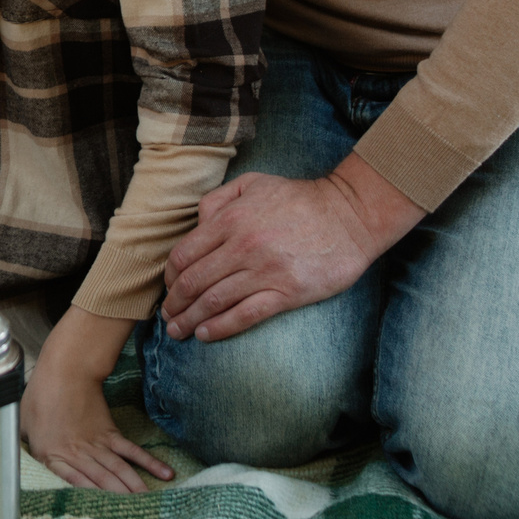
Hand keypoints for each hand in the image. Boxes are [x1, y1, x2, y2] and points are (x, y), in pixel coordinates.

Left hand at [20, 307, 171, 492]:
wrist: (64, 370)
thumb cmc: (39, 396)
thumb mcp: (22, 425)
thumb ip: (25, 449)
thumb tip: (15, 462)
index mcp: (52, 455)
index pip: (70, 484)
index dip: (86, 502)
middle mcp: (77, 453)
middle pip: (100, 483)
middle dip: (117, 504)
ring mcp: (97, 444)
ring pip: (118, 471)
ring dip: (134, 490)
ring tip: (149, 507)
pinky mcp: (110, 433)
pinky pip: (132, 451)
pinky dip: (149, 463)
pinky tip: (165, 475)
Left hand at [159, 153, 425, 342]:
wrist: (350, 215)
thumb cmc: (299, 199)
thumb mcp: (253, 184)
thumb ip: (218, 200)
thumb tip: (196, 224)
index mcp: (230, 220)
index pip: (184, 255)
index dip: (170, 277)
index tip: (169, 289)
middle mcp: (242, 247)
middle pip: (194, 282)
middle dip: (175, 304)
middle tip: (168, 318)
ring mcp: (264, 271)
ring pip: (214, 301)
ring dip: (191, 319)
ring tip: (179, 332)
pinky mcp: (287, 292)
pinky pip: (245, 315)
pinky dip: (220, 328)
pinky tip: (206, 334)